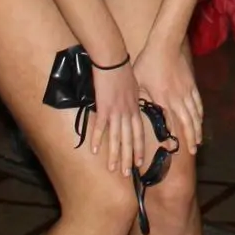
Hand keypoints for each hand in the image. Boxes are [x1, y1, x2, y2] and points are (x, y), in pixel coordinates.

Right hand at [90, 59, 144, 176]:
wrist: (113, 60)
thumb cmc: (122, 70)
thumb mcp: (134, 86)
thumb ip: (133, 100)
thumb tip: (132, 107)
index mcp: (135, 108)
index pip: (139, 133)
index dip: (139, 148)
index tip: (140, 162)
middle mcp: (127, 113)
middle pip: (129, 140)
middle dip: (128, 158)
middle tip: (127, 174)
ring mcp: (116, 112)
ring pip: (117, 138)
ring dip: (115, 155)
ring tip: (113, 169)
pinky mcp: (104, 108)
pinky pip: (101, 127)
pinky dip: (98, 140)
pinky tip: (95, 151)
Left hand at [134, 39, 203, 153]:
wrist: (166, 44)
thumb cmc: (149, 61)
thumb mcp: (139, 80)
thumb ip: (140, 96)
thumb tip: (135, 108)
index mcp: (163, 99)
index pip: (170, 123)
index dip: (173, 137)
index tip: (174, 149)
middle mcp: (178, 98)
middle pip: (188, 123)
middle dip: (191, 138)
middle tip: (193, 151)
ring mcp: (187, 91)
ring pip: (195, 114)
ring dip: (198, 129)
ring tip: (199, 140)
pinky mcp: (192, 84)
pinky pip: (198, 103)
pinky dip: (200, 114)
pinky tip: (200, 119)